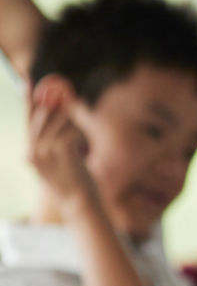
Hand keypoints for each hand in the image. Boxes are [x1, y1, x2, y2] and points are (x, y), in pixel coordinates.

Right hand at [27, 76, 98, 211]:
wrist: (79, 204)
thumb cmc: (73, 181)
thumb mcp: (58, 160)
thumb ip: (54, 139)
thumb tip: (60, 112)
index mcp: (29, 152)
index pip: (26, 120)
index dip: (28, 99)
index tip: (29, 81)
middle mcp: (32, 151)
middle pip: (41, 115)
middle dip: (55, 104)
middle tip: (65, 96)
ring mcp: (45, 151)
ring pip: (61, 121)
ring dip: (73, 124)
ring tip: (77, 143)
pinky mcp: (61, 150)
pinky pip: (73, 130)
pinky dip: (80, 134)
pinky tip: (80, 148)